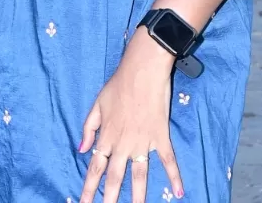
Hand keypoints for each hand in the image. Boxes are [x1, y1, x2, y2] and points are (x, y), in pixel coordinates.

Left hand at [78, 29, 183, 202]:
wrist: (142, 70)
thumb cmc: (118, 84)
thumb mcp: (97, 104)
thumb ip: (89, 128)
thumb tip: (82, 150)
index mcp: (107, 136)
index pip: (95, 169)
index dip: (88, 189)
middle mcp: (123, 144)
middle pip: (115, 178)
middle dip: (108, 199)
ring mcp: (143, 142)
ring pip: (139, 176)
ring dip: (137, 197)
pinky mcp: (160, 137)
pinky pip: (168, 160)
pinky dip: (175, 176)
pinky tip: (179, 192)